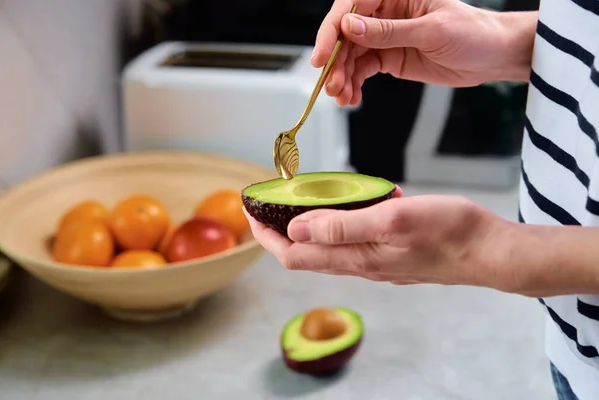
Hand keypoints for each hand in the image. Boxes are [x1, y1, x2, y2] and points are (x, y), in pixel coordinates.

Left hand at [245, 191, 517, 291]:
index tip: (251, 211)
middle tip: (269, 203)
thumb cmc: (448, 232)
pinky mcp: (390, 254)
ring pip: (328, 247)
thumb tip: (295, 228)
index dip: (266, 236)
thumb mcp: (392, 219)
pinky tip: (348, 202)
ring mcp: (376, 261)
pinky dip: (337, 223)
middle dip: (280, 230)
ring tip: (300, 199)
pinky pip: (351, 241)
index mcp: (356, 257)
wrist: (489, 251)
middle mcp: (360, 264)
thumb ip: (343, 225)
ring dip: (307, 226)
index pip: (293, 254)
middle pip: (305, 253)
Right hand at [313, 0, 535, 105]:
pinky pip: (363, 69)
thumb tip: (350, 27)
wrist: (492, 56)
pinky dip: (354, 84)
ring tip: (341, 97)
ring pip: (351, 55)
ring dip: (342, 76)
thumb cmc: (472, 32)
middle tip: (331, 84)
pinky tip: (352, 97)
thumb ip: (388, 31)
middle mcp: (386, 13)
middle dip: (336, 61)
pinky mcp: (389, 57)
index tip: (323, 55)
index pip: (352, 6)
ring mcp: (386, 36)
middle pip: (346, 34)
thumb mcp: (430, 31)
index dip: (332, 30)